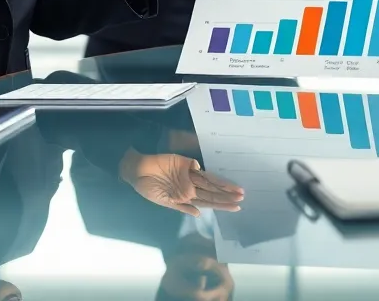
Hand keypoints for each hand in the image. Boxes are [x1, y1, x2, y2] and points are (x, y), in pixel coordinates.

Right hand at [122, 151, 244, 216]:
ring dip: (222, 185)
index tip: (237, 208)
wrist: (136, 171)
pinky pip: (197, 168)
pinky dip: (203, 172)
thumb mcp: (163, 202)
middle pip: (212, 192)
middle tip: (242, 198)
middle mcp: (191, 186)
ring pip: (209, 181)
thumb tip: (198, 214)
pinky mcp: (184, 163)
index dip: (222, 204)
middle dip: (227, 196)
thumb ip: (181, 207)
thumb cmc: (147, 188)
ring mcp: (188, 174)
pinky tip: (215, 180)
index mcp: (186, 197)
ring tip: (237, 190)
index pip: (208, 202)